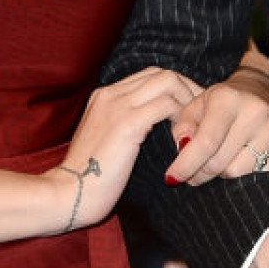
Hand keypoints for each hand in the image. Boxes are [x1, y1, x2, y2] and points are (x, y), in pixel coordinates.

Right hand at [48, 67, 196, 231]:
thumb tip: (153, 128)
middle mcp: (110, 94)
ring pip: (167, 81)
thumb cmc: (88, 178)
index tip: (190, 108)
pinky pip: (166, 105)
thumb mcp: (105, 141)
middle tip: (201, 112)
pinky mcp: (126, 123)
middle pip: (161, 73)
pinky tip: (186, 134)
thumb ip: (124, 127)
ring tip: (198, 122)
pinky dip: (183, 115)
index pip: (149, 76)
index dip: (174, 88)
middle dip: (186, 88)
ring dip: (188, 98)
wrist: (66, 194)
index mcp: (104, 96)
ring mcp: (117, 105)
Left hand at [164, 64, 268, 185]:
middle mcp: (256, 110)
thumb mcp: (195, 107)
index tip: (171, 178)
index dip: (186, 164)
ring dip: (222, 173)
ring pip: (238, 173)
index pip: (205, 142)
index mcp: (227, 98)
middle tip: (192, 172)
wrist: (260, 92)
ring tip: (220, 159)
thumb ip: (182, 127)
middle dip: (199, 172)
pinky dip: (245, 173)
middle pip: (219, 163)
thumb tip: (182, 150)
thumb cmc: (220, 104)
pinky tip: (241, 157)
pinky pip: (260, 174)